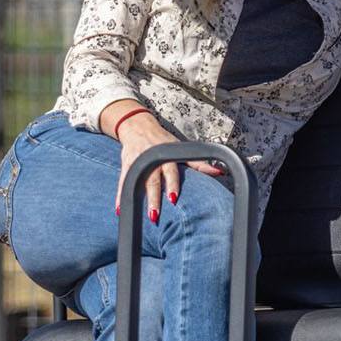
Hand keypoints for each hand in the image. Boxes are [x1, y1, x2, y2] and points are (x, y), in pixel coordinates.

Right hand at [102, 102, 224, 222]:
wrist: (137, 125)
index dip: (172, 184)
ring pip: (137, 183)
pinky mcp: (126, 165)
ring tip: (137, 214)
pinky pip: (122, 182)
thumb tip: (220, 172)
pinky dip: (121, 196)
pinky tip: (120, 209)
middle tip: (155, 215)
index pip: (170, 171)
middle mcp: (151, 159)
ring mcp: (137, 162)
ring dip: (136, 199)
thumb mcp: (180, 149)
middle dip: (154, 198)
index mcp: (165, 155)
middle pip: (152, 181)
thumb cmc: (163, 140)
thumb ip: (198, 163)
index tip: (173, 198)